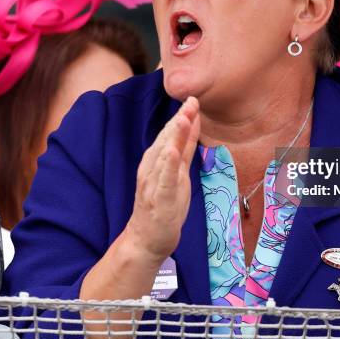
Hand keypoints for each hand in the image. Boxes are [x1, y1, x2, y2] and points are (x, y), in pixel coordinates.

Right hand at [124, 97, 199, 264]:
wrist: (146, 239)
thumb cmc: (163, 203)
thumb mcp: (179, 171)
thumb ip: (184, 147)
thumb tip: (191, 120)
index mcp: (157, 160)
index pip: (171, 135)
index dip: (182, 117)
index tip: (193, 98)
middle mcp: (152, 168)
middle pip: (167, 140)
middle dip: (179, 120)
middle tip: (191, 101)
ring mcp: (153, 183)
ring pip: (164, 156)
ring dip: (173, 137)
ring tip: (183, 118)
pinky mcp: (158, 200)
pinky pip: (163, 181)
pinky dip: (167, 166)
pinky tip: (172, 153)